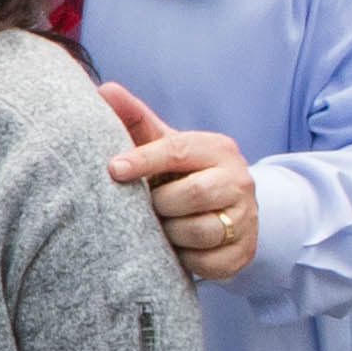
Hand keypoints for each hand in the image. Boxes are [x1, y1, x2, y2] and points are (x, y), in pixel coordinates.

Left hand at [99, 85, 257, 281]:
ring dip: (170, 233)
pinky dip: (186, 258)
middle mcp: (239, 180)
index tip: (113, 170)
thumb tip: (104, 88)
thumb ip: (134, 118)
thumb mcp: (160, 144)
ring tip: (162, 226)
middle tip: (149, 206)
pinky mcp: (245, 252)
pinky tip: (178, 248)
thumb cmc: (178, 172)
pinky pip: (207, 262)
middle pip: (190, 195)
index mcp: (217, 149)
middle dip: (160, 204)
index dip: (143, 160)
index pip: (178, 151)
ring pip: (199, 231)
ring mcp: (247, 217)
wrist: (220, 210)